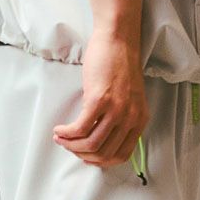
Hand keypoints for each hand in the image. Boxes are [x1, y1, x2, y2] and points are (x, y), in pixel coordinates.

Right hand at [52, 29, 148, 166]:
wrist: (118, 39)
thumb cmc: (120, 64)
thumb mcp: (129, 98)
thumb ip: (121, 119)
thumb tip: (100, 139)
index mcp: (139, 120)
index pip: (121, 155)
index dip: (101, 161)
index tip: (87, 157)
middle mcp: (130, 118)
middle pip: (103, 153)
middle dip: (82, 155)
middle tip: (69, 147)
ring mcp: (116, 110)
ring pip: (91, 144)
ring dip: (71, 146)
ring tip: (61, 139)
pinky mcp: (99, 100)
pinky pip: (80, 128)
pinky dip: (66, 133)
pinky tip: (59, 130)